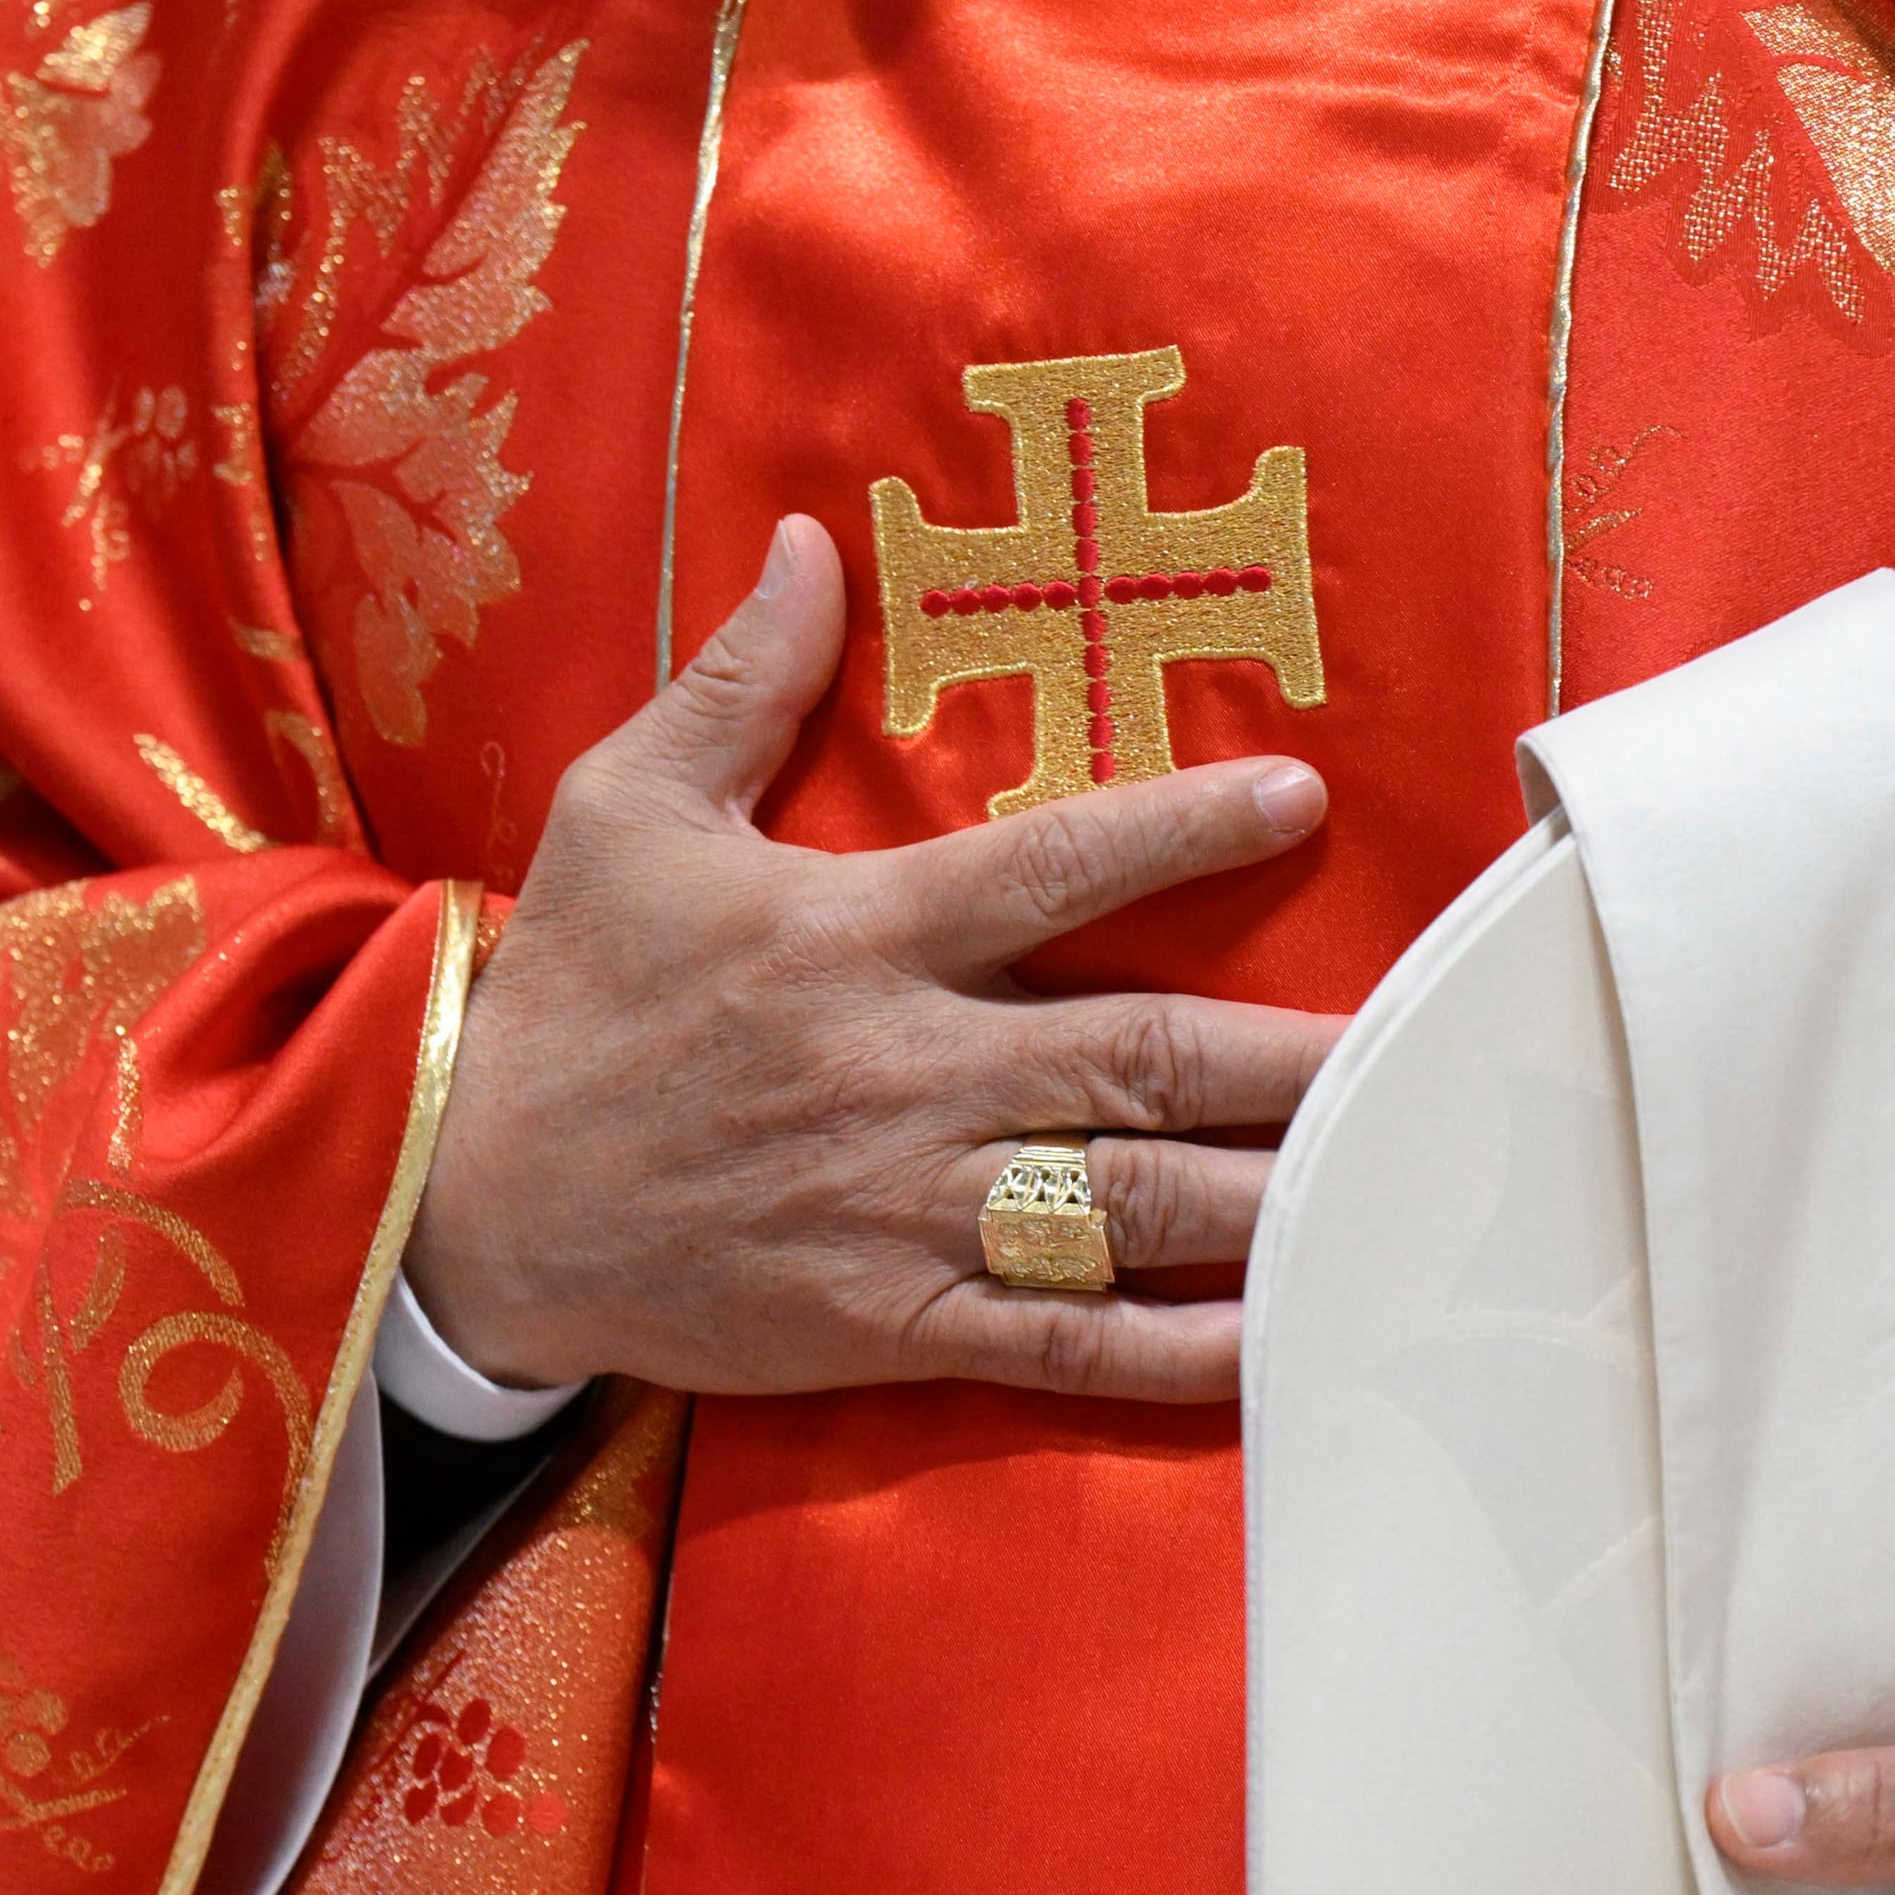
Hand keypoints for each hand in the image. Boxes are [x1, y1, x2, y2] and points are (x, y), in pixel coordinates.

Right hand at [405, 516, 1343, 1399]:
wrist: (464, 1203)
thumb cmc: (565, 1001)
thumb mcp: (622, 812)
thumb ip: (740, 684)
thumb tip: (812, 544)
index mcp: (857, 937)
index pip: (1053, 868)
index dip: (1185, 833)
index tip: (1300, 803)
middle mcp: (904, 1072)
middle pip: (1139, 1057)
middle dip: (1290, 1055)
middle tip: (1430, 1047)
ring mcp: (907, 1206)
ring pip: (1125, 1203)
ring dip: (1268, 1198)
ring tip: (1395, 1185)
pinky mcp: (892, 1320)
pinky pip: (1060, 1341)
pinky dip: (1172, 1350)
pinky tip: (1276, 1345)